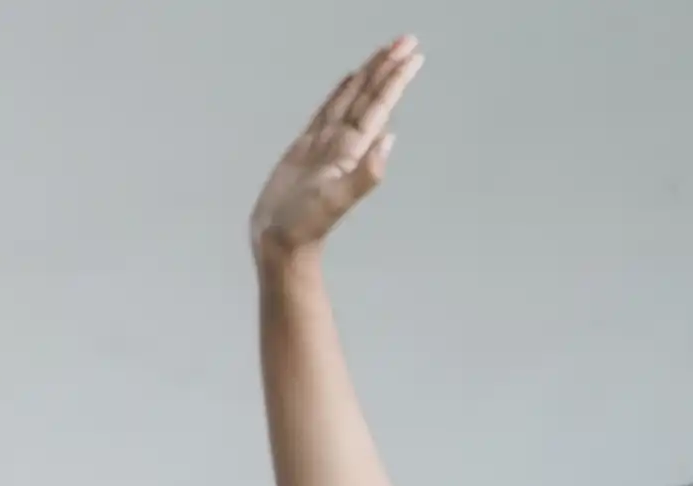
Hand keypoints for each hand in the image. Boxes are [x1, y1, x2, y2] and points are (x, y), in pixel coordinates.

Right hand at [251, 36, 421, 264]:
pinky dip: (340, 93)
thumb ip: (365, 173)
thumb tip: (390, 138)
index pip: (378, 105)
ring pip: (351, 99)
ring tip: (384, 51)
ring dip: (368, 75)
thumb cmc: (306, 224)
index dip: (394, 80)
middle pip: (369, 95)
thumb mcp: (337, 199)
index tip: (412, 55)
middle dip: (387, 67)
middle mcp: (344, 141)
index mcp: (354, 149)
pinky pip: (327, 110)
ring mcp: (326, 142)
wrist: (280, 239)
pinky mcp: (306, 146)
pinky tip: (349, 80)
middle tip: (407, 39)